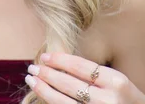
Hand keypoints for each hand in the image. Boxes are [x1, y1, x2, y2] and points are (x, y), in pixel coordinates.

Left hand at [25, 53, 144, 102]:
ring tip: (31, 79)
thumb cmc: (123, 97)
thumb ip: (93, 73)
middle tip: (33, 67)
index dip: (59, 60)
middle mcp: (108, 99)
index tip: (45, 56)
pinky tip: (42, 94)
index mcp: (116, 81)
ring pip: (62, 100)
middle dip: (46, 73)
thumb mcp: (115, 80)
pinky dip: (51, 101)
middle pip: (68, 83)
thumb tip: (58, 62)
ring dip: (43, 88)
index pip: (80, 66)